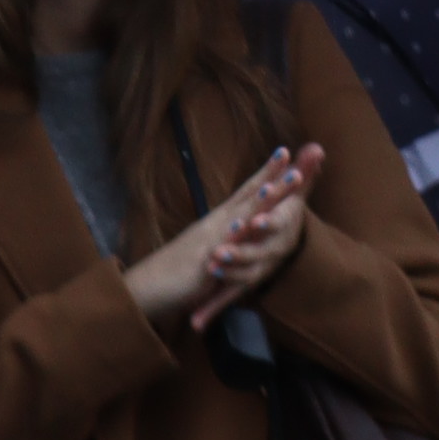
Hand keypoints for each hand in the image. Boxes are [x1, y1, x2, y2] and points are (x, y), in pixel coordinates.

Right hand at [118, 146, 318, 329]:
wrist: (147, 286)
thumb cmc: (179, 269)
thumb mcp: (212, 249)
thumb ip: (229, 237)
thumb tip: (244, 227)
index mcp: (219, 221)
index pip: (246, 192)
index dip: (266, 174)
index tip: (284, 153)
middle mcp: (215, 225)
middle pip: (248, 198)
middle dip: (271, 179)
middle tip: (291, 157)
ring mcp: (208, 240)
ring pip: (238, 218)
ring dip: (258, 201)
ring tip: (274, 185)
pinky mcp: (200, 262)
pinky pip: (220, 248)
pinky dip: (232, 236)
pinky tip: (244, 224)